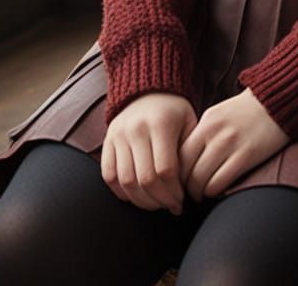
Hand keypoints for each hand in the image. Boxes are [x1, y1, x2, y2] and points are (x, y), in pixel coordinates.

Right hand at [101, 92, 197, 214]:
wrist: (148, 90)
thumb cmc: (174, 112)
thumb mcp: (190, 123)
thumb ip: (190, 152)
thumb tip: (189, 187)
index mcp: (161, 123)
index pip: (165, 170)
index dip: (174, 192)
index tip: (182, 201)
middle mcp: (136, 129)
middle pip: (145, 179)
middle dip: (160, 200)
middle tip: (171, 206)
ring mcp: (118, 135)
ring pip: (126, 181)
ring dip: (142, 201)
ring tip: (156, 204)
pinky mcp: (107, 142)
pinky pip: (109, 176)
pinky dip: (121, 192)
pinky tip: (137, 196)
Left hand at [179, 87, 290, 202]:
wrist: (277, 102)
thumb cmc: (247, 113)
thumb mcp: (219, 115)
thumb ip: (203, 135)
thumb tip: (185, 161)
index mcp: (206, 122)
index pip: (179, 155)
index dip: (177, 174)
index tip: (180, 182)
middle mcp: (214, 132)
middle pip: (187, 170)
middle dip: (186, 187)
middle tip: (189, 194)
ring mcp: (229, 144)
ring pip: (201, 180)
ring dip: (200, 192)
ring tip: (203, 194)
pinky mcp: (246, 156)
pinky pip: (220, 182)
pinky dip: (215, 191)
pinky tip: (218, 190)